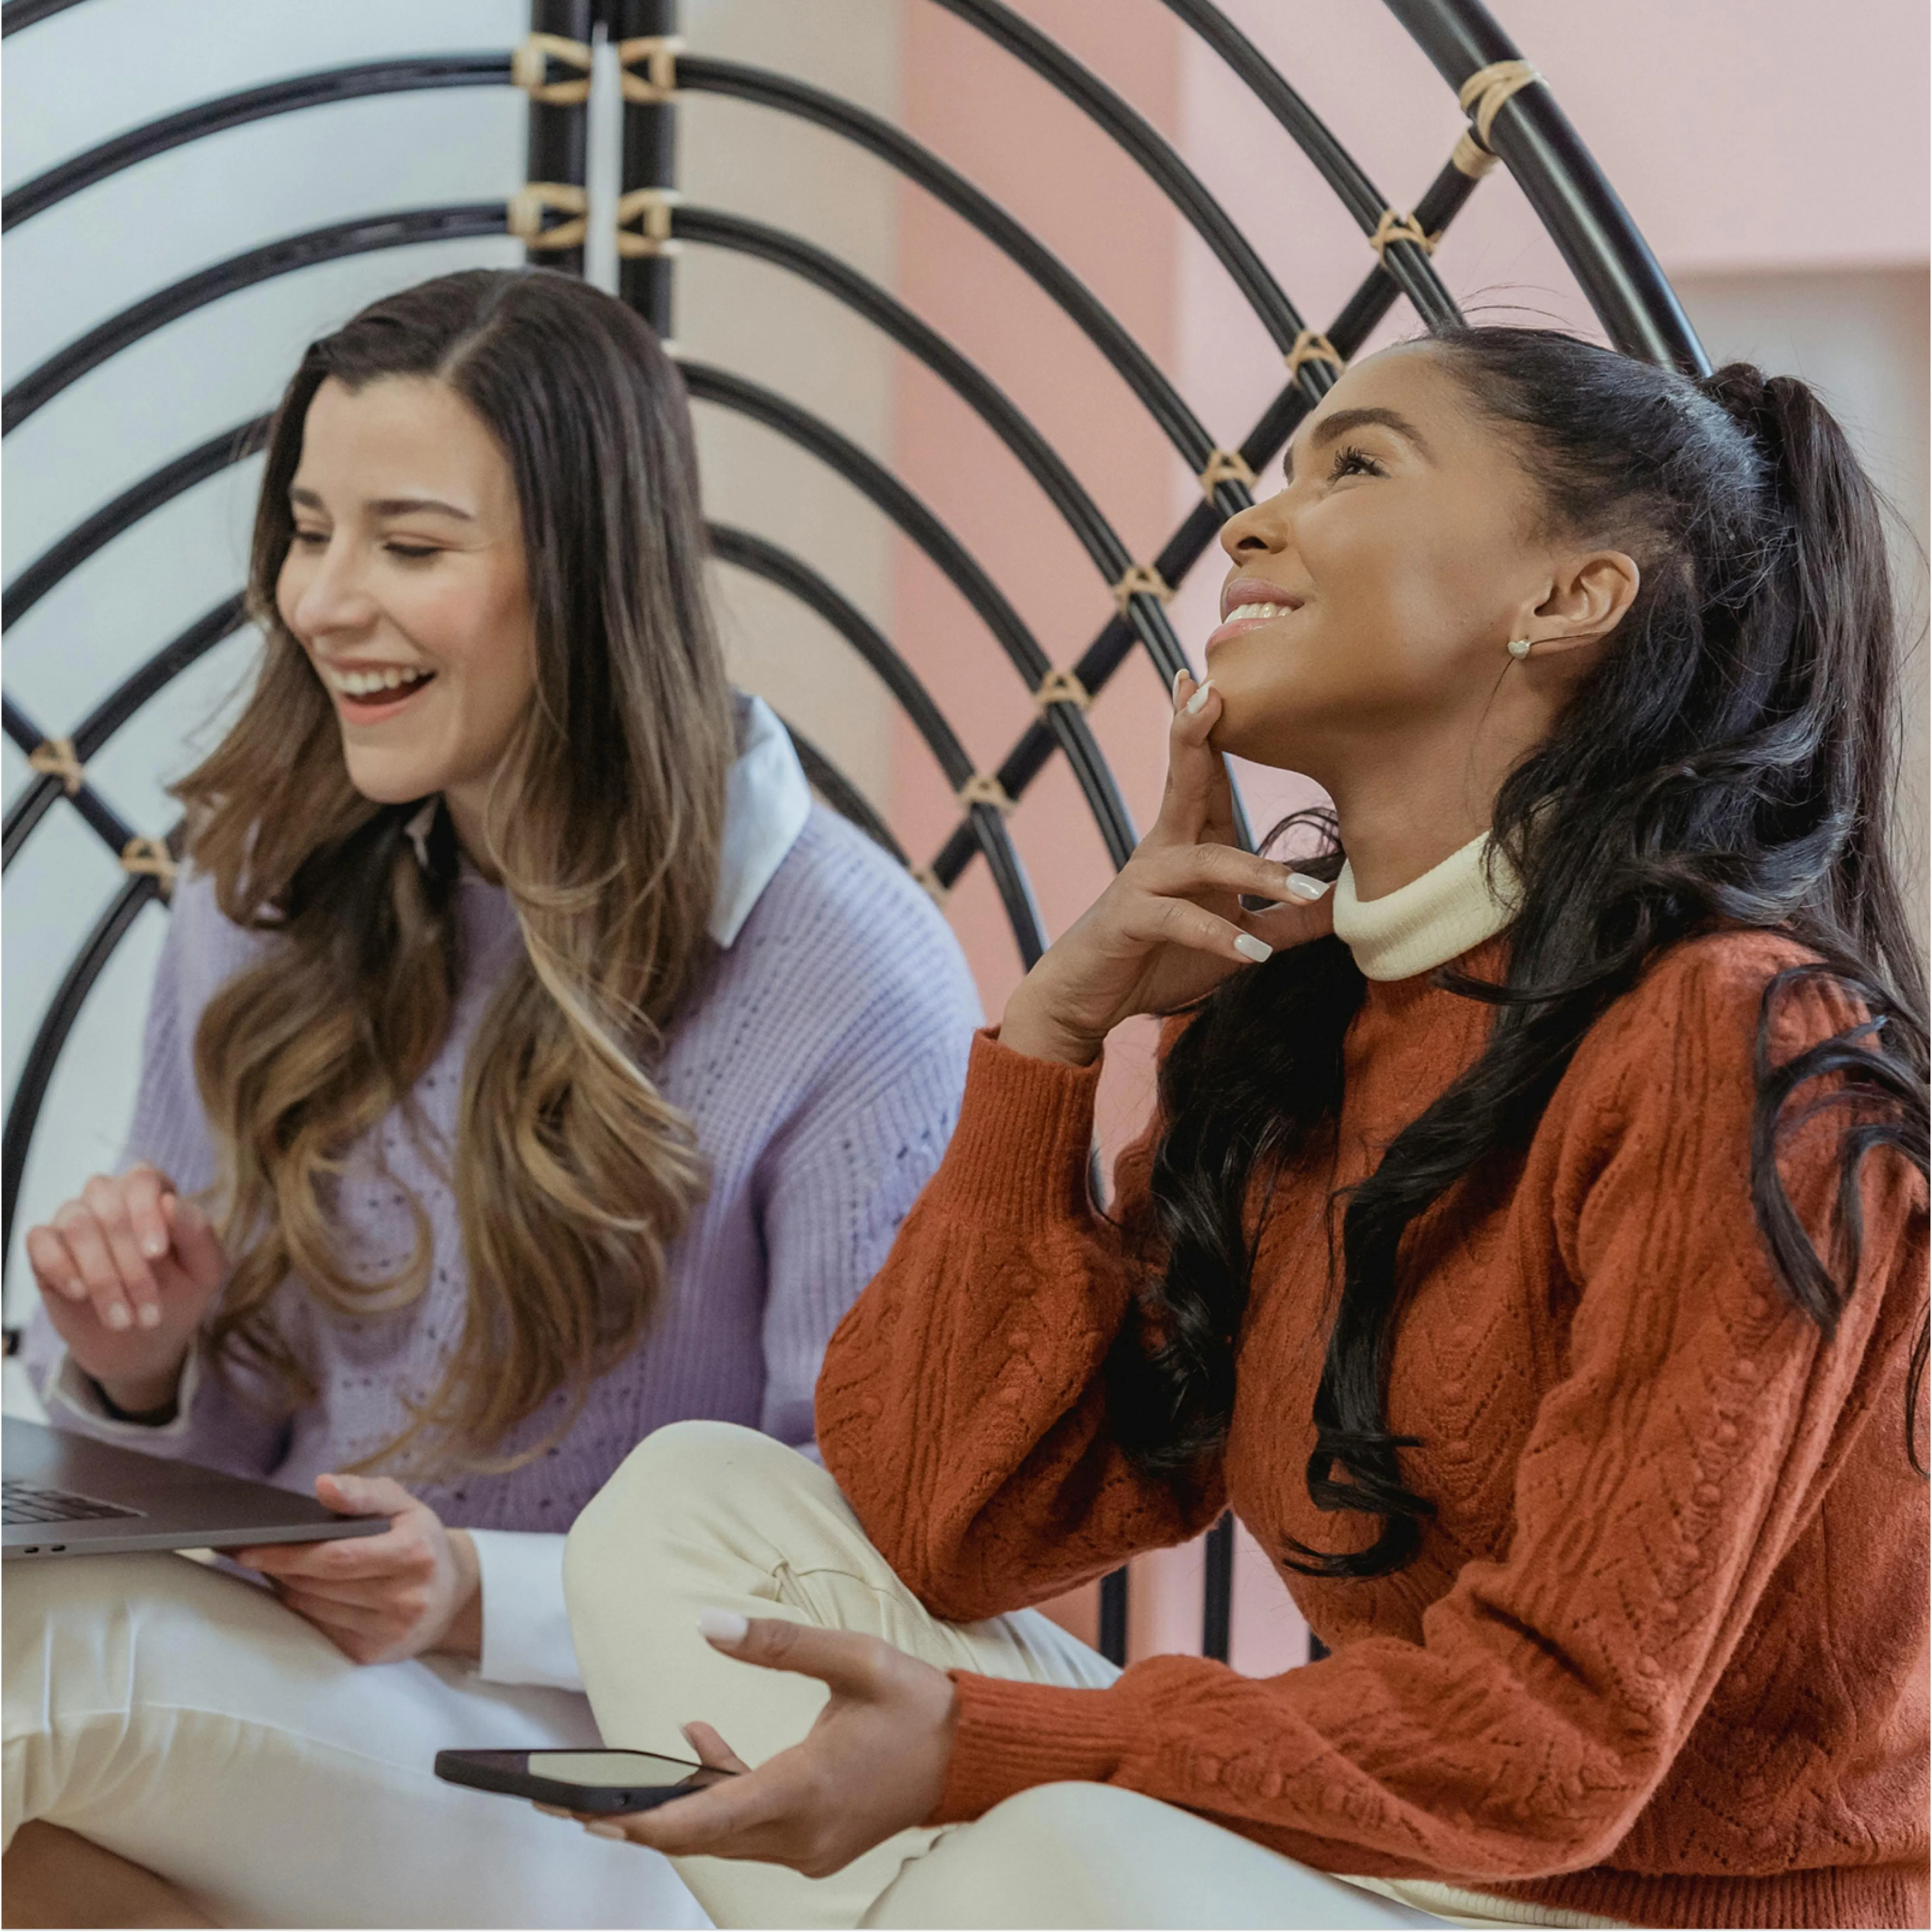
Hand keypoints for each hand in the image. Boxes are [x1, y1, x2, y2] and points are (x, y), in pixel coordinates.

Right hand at [25, 1164, 226, 1414]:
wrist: (141, 1339)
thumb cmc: (180, 1294)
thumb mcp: (205, 1271)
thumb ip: (197, 1233)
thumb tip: (170, 1202)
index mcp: (153, 1191)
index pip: (143, 1180)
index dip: (147, 1214)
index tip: (156, 1254)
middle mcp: (110, 1195)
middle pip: (110, 1209)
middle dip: (130, 1265)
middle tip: (147, 1313)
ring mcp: (74, 1217)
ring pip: (78, 1226)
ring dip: (101, 1277)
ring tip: (121, 1319)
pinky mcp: (45, 1245)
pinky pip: (40, 1240)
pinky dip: (60, 1267)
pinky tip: (80, 1293)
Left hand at [234, 1475, 481, 1665]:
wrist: (453, 1595)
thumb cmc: (420, 1540)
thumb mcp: (402, 1504)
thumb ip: (363, 1493)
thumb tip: (323, 1485)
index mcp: (415, 1554)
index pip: (338, 1556)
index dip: (289, 1553)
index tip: (248, 1547)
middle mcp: (406, 1597)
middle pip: (321, 1583)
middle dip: (281, 1567)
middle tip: (251, 1553)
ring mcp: (390, 1631)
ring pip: (316, 1608)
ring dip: (289, 1587)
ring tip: (279, 1567)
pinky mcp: (374, 1654)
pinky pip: (322, 1629)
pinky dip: (305, 1608)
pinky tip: (302, 1590)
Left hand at [558, 1613, 956, 1878]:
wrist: (971, 1754)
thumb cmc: (916, 1703)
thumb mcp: (853, 1657)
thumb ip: (779, 1644)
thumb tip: (706, 1624)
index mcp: (808, 1789)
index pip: (709, 1819)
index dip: (646, 1822)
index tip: (592, 1818)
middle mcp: (804, 1833)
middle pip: (704, 1836)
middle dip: (640, 1819)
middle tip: (573, 1804)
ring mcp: (811, 1848)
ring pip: (726, 1835)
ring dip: (678, 1804)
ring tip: (620, 1778)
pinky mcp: (817, 1845)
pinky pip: (751, 1828)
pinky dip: (720, 1795)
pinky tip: (699, 1741)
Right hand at [999, 672, 1333, 1065]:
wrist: (1087, 999)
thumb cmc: (1158, 957)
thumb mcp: (1232, 936)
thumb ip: (1281, 921)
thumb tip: (1340, 905)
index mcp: (1186, 842)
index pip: (1204, 777)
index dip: (1208, 729)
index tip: (1212, 680)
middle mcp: (1162, 850)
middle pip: (1182, 782)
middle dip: (1194, 736)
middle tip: (1210, 691)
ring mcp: (1142, 884)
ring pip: (1202, 861)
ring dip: (1256, 872)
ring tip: (1304, 890)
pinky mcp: (1129, 923)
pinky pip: (1178, 921)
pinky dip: (1218, 936)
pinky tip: (1251, 952)